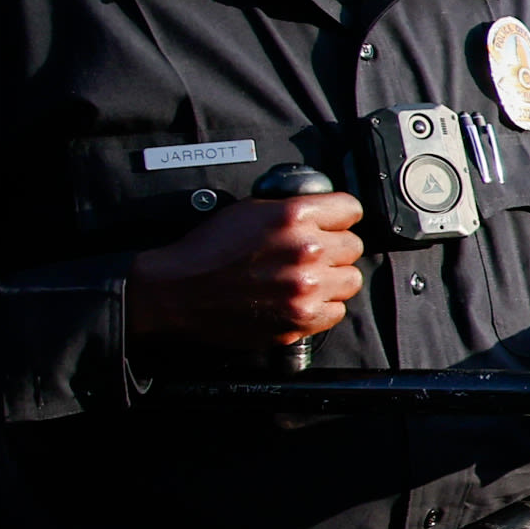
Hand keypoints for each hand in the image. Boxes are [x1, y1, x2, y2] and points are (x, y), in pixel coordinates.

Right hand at [126, 193, 363, 352]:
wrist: (176, 292)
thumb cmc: (207, 251)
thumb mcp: (251, 210)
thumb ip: (295, 211)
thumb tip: (328, 215)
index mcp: (294, 217)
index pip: (351, 209)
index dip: (340, 217)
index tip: (333, 224)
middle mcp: (305, 250)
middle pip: (353, 246)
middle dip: (334, 249)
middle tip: (310, 256)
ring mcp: (305, 288)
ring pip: (350, 279)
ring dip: (332, 279)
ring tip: (303, 279)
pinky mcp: (300, 319)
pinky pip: (336, 311)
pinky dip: (322, 307)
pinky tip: (297, 299)